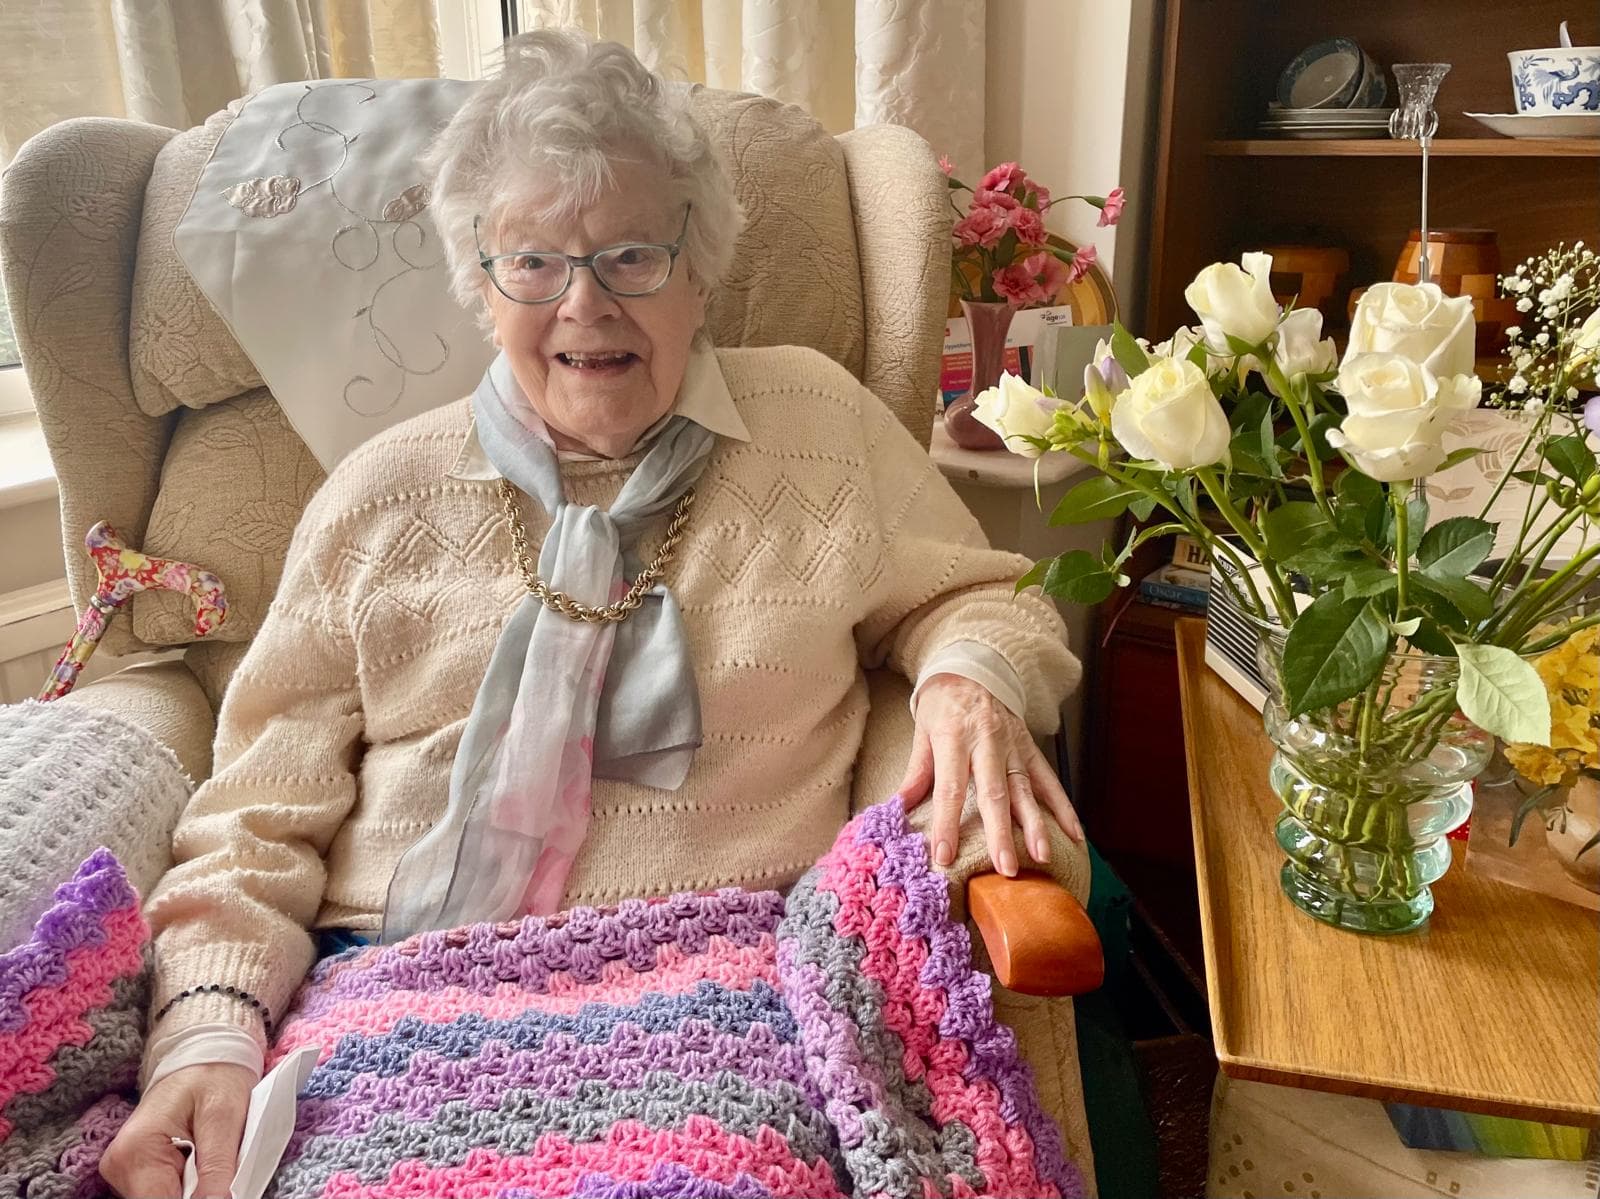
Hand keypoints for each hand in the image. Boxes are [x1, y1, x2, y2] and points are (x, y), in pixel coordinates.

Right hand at [101, 1063, 254, 1198]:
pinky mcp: (136, 1171)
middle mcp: (120, 1165)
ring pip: (162, 1198)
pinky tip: (198, 1163)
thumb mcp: (224, 1117)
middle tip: (220, 1172)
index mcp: (136, 1151)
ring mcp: (125, 1170)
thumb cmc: (215, 1077)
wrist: (205, 1056)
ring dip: (191, 1190)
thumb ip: (218, 1167)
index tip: (219, 1191)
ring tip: (208, 1158)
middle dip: (195, 1194)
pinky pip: (162, 1191)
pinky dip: (185, 1185)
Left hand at [897, 673, 1082, 875]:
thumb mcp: (923, 731)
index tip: (944, 856)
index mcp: (954, 737)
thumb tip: (898, 808)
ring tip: (1042, 856)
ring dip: (1036, 825)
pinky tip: (1074, 834)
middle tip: (1005, 867)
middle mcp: (988, 742)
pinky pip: (1049, 780)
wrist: (973, 666)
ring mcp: (1014, 746)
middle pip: (994, 793)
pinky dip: (1063, 807)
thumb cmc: (942, 704)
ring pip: (1026, 789)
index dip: (947, 823)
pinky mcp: (1030, 748)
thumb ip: (917, 772)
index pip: (950, 787)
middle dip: (1000, 833)